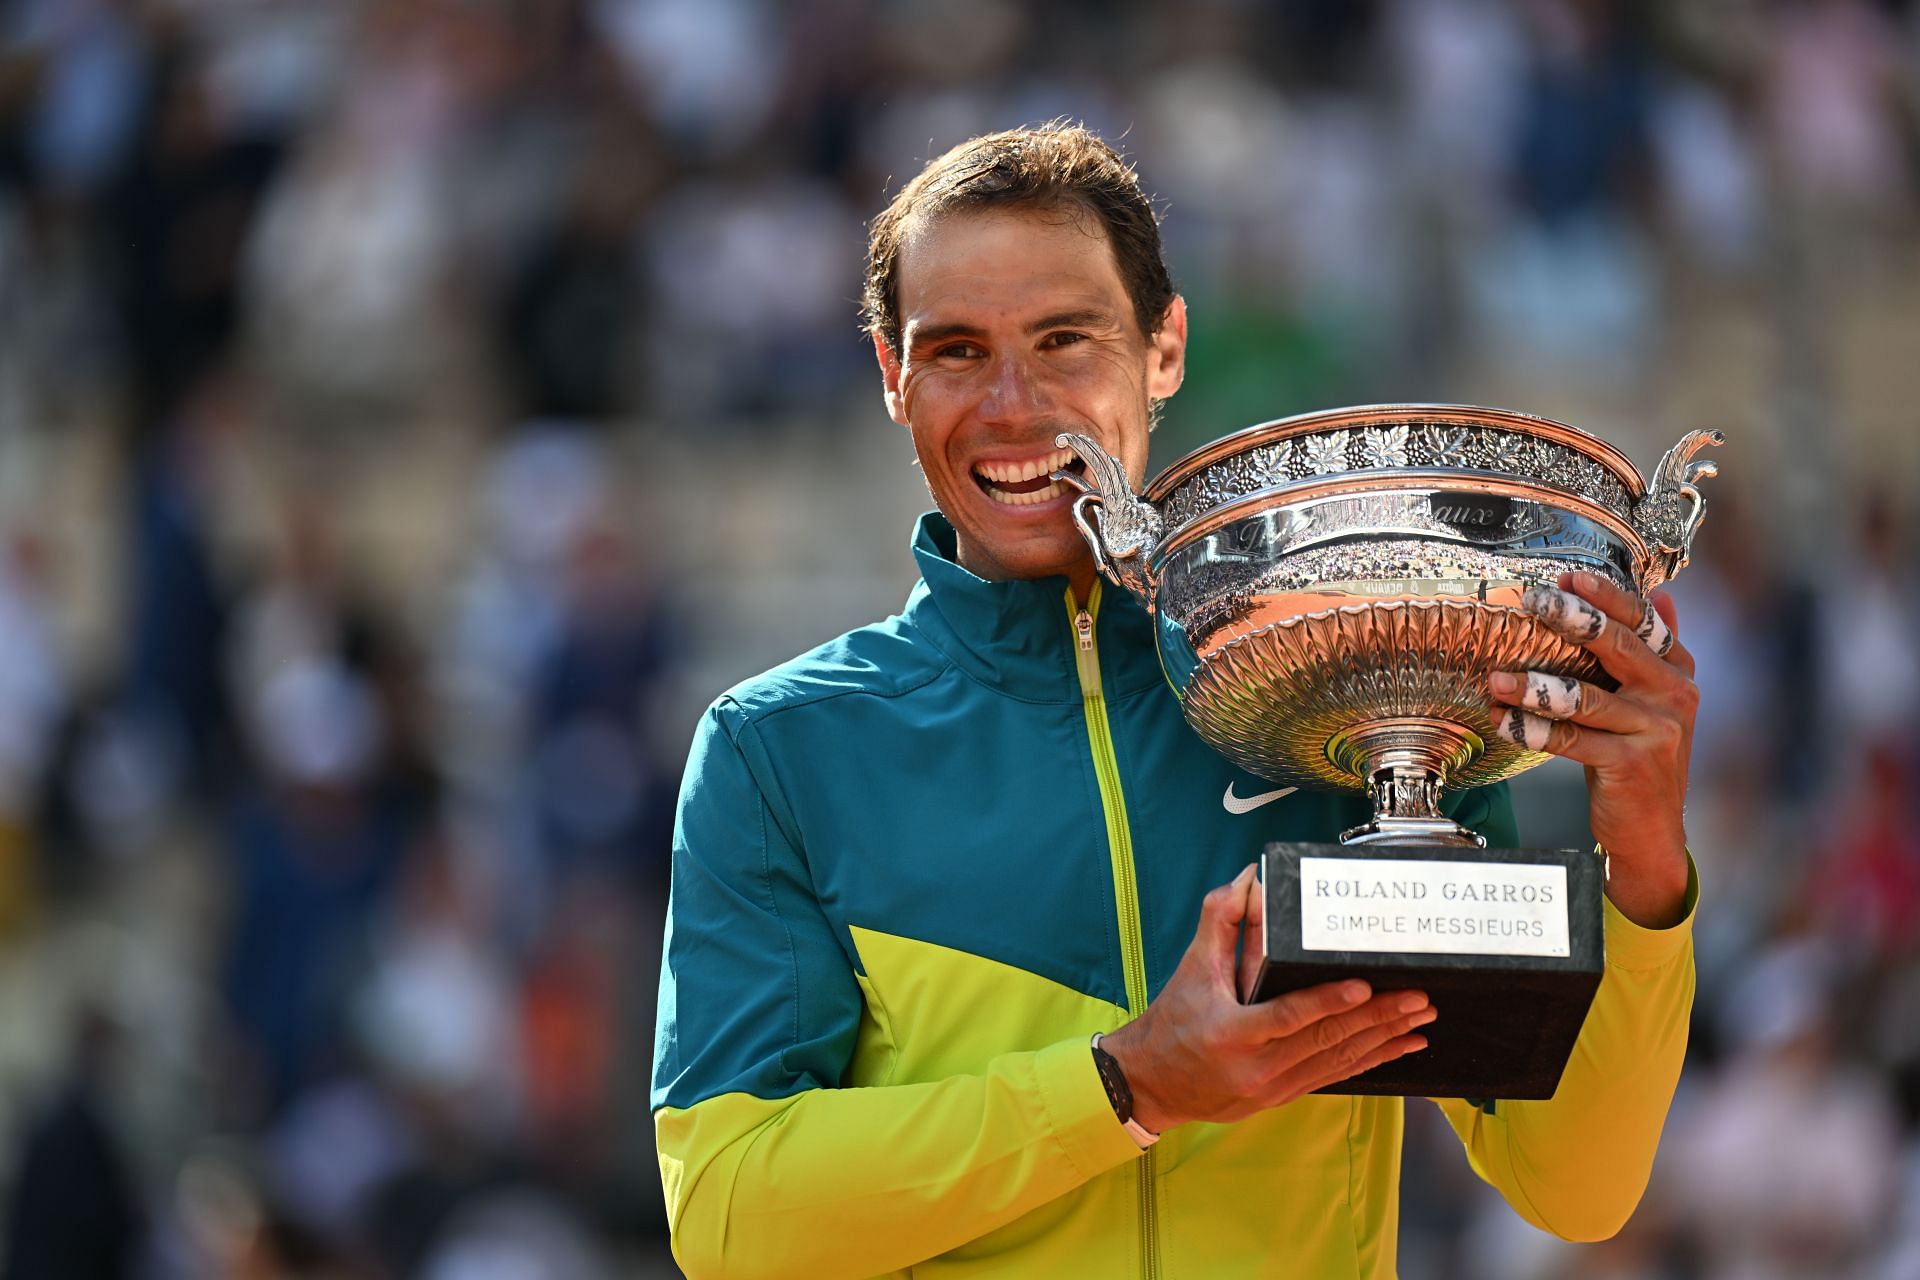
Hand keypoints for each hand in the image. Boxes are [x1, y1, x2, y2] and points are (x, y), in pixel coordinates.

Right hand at [1100, 865, 1435, 1132]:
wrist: (1153, 1083)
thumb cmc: (1172, 1021)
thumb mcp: (1191, 967)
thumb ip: (1220, 920)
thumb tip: (1249, 879)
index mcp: (1233, 1032)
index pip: (1288, 1016)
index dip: (1328, 1002)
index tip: (1364, 987)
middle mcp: (1257, 1066)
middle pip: (1327, 1039)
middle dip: (1378, 1017)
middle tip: (1417, 997)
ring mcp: (1274, 1086)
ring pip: (1339, 1061)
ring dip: (1384, 1039)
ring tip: (1420, 1019)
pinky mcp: (1284, 1096)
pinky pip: (1334, 1076)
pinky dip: (1371, 1060)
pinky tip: (1401, 1048)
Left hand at [1487, 571, 1696, 927]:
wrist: (1652, 829)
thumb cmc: (1638, 756)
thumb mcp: (1654, 702)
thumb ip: (1654, 651)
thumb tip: (1663, 596)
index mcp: (1677, 671)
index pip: (1642, 622)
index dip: (1606, 596)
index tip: (1567, 577)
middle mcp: (1674, 695)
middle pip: (1617, 647)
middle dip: (1572, 620)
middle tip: (1532, 601)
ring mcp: (1655, 731)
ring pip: (1584, 697)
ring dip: (1533, 685)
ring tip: (1495, 677)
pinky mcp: (1630, 765)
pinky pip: (1571, 740)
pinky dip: (1532, 730)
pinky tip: (1502, 720)